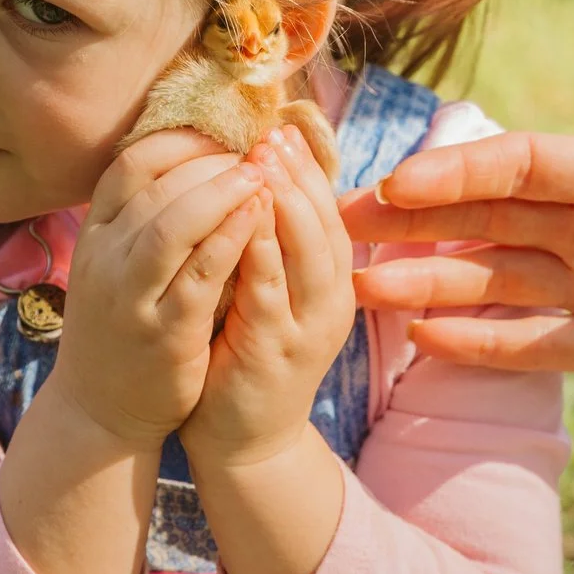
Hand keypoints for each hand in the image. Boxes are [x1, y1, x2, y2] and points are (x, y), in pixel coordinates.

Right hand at [40, 130, 268, 447]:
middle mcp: (104, 259)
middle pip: (153, 185)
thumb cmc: (124, 325)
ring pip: (170, 225)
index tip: (225, 135)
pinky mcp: (163, 333)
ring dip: (220, 192)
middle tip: (255, 149)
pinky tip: (259, 218)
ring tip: (261, 174)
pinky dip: (230, 240)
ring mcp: (129, 297)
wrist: (99, 410)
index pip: (132, 163)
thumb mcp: (120, 263)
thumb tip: (200, 158)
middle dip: (209, 160)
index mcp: (96, 234)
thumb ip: (147, 216)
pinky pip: (198, 275)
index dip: (181, 141)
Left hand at [181, 124, 355, 466]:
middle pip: (325, 225)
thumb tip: (261, 182)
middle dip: (300, 175)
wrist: (245, 443)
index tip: (283, 129)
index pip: (327, 213)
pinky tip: (244, 218)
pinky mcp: (274, 353)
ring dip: (287, 203)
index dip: (307, 170)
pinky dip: (260, 251)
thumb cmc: (247, 358)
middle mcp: (329, 303)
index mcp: (330, 285)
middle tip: (273, 133)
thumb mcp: (271, 296)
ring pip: (308, 254)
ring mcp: (307, 330)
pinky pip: (270, 293)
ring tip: (263, 161)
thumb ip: (272, 248)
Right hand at [339, 131, 573, 381]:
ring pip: (496, 280)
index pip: (526, 167)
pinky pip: (538, 345)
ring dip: (429, 281)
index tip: (395, 182)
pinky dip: (483, 343)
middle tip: (332, 226)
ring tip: (356, 289)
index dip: (460, 173)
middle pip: (486, 219)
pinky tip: (424, 339)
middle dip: (411, 220)